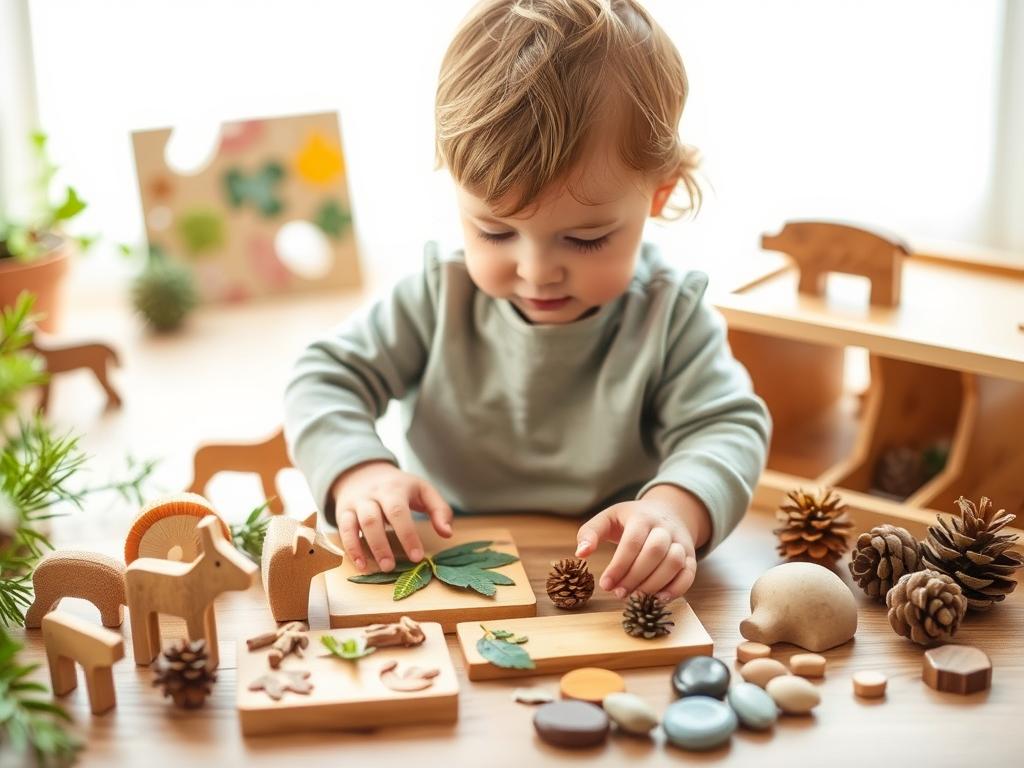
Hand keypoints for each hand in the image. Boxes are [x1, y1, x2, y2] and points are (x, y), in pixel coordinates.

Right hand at [332, 460, 452, 572]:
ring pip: (355, 524)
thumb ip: (439, 509)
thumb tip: (447, 533)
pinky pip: (343, 530)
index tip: (416, 557)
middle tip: (391, 568)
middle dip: (381, 545)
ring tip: (378, 569)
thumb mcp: (422, 490)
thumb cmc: (399, 486)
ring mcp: (355, 503)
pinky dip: (350, 548)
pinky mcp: (342, 512)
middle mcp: (372, 495)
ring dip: (364, 548)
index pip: (398, 512)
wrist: (364, 471)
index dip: (407, 535)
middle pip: (373, 519)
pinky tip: (360, 565)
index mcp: (394, 489)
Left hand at [574, 485, 709, 601]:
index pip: (632, 542)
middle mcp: (665, 527)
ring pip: (674, 563)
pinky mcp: (690, 556)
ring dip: (654, 585)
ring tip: (635, 598)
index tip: (605, 585)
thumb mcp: (608, 518)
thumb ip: (590, 532)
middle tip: (618, 593)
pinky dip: (676, 589)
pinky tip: (657, 600)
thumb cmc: (631, 520)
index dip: (619, 566)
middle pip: (655, 552)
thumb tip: (581, 553)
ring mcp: (680, 541)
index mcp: (642, 516)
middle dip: (635, 577)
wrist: (667, 511)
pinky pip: (689, 574)